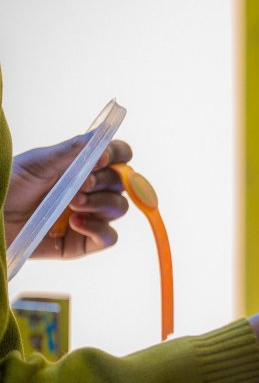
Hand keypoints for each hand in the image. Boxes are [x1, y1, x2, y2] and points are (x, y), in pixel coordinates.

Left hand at [6, 137, 132, 257]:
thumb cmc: (9, 185)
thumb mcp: (38, 163)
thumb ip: (71, 151)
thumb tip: (101, 140)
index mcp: (84, 166)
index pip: (119, 156)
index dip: (118, 155)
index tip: (103, 158)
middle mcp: (92, 190)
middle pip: (122, 183)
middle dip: (104, 182)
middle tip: (81, 185)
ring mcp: (90, 216)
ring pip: (119, 208)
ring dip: (100, 203)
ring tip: (73, 204)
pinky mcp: (83, 242)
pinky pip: (109, 237)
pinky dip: (98, 229)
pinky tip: (75, 224)